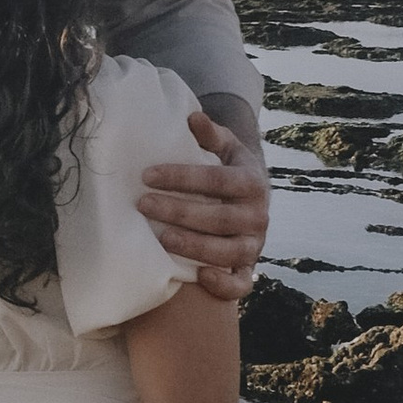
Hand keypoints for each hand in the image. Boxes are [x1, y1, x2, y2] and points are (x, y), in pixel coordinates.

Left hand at [137, 109, 268, 303]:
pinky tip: (198, 277)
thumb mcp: (225, 146)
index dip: (181, 178)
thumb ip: (210, 134)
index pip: (216, 180)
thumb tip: (192, 117)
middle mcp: (258, 215)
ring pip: (229, 252)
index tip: (146, 175)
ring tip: (162, 239)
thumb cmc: (230, 168)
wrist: (254, 195)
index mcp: (252, 182)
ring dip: (195, 247)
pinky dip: (224, 286)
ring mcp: (255, 244)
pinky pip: (242, 284)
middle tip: (143, 205)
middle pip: (219, 218)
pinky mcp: (249, 267)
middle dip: (179, 212)